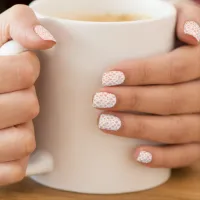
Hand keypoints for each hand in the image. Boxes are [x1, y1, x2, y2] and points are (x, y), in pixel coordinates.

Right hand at [0, 5, 54, 184]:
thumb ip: (22, 24)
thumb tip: (46, 40)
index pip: (24, 71)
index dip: (28, 69)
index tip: (20, 69)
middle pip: (28, 106)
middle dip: (26, 99)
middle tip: (11, 95)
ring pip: (24, 140)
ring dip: (22, 129)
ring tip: (8, 121)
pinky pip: (17, 168)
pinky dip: (18, 157)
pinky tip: (6, 141)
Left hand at [93, 2, 199, 167]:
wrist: (195, 73)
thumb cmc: (181, 44)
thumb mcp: (185, 18)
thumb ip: (187, 15)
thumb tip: (190, 34)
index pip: (176, 68)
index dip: (143, 72)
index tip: (109, 76)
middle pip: (173, 100)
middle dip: (133, 101)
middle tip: (100, 100)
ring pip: (177, 129)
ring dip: (139, 128)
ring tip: (106, 123)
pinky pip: (188, 154)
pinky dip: (163, 158)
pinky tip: (136, 155)